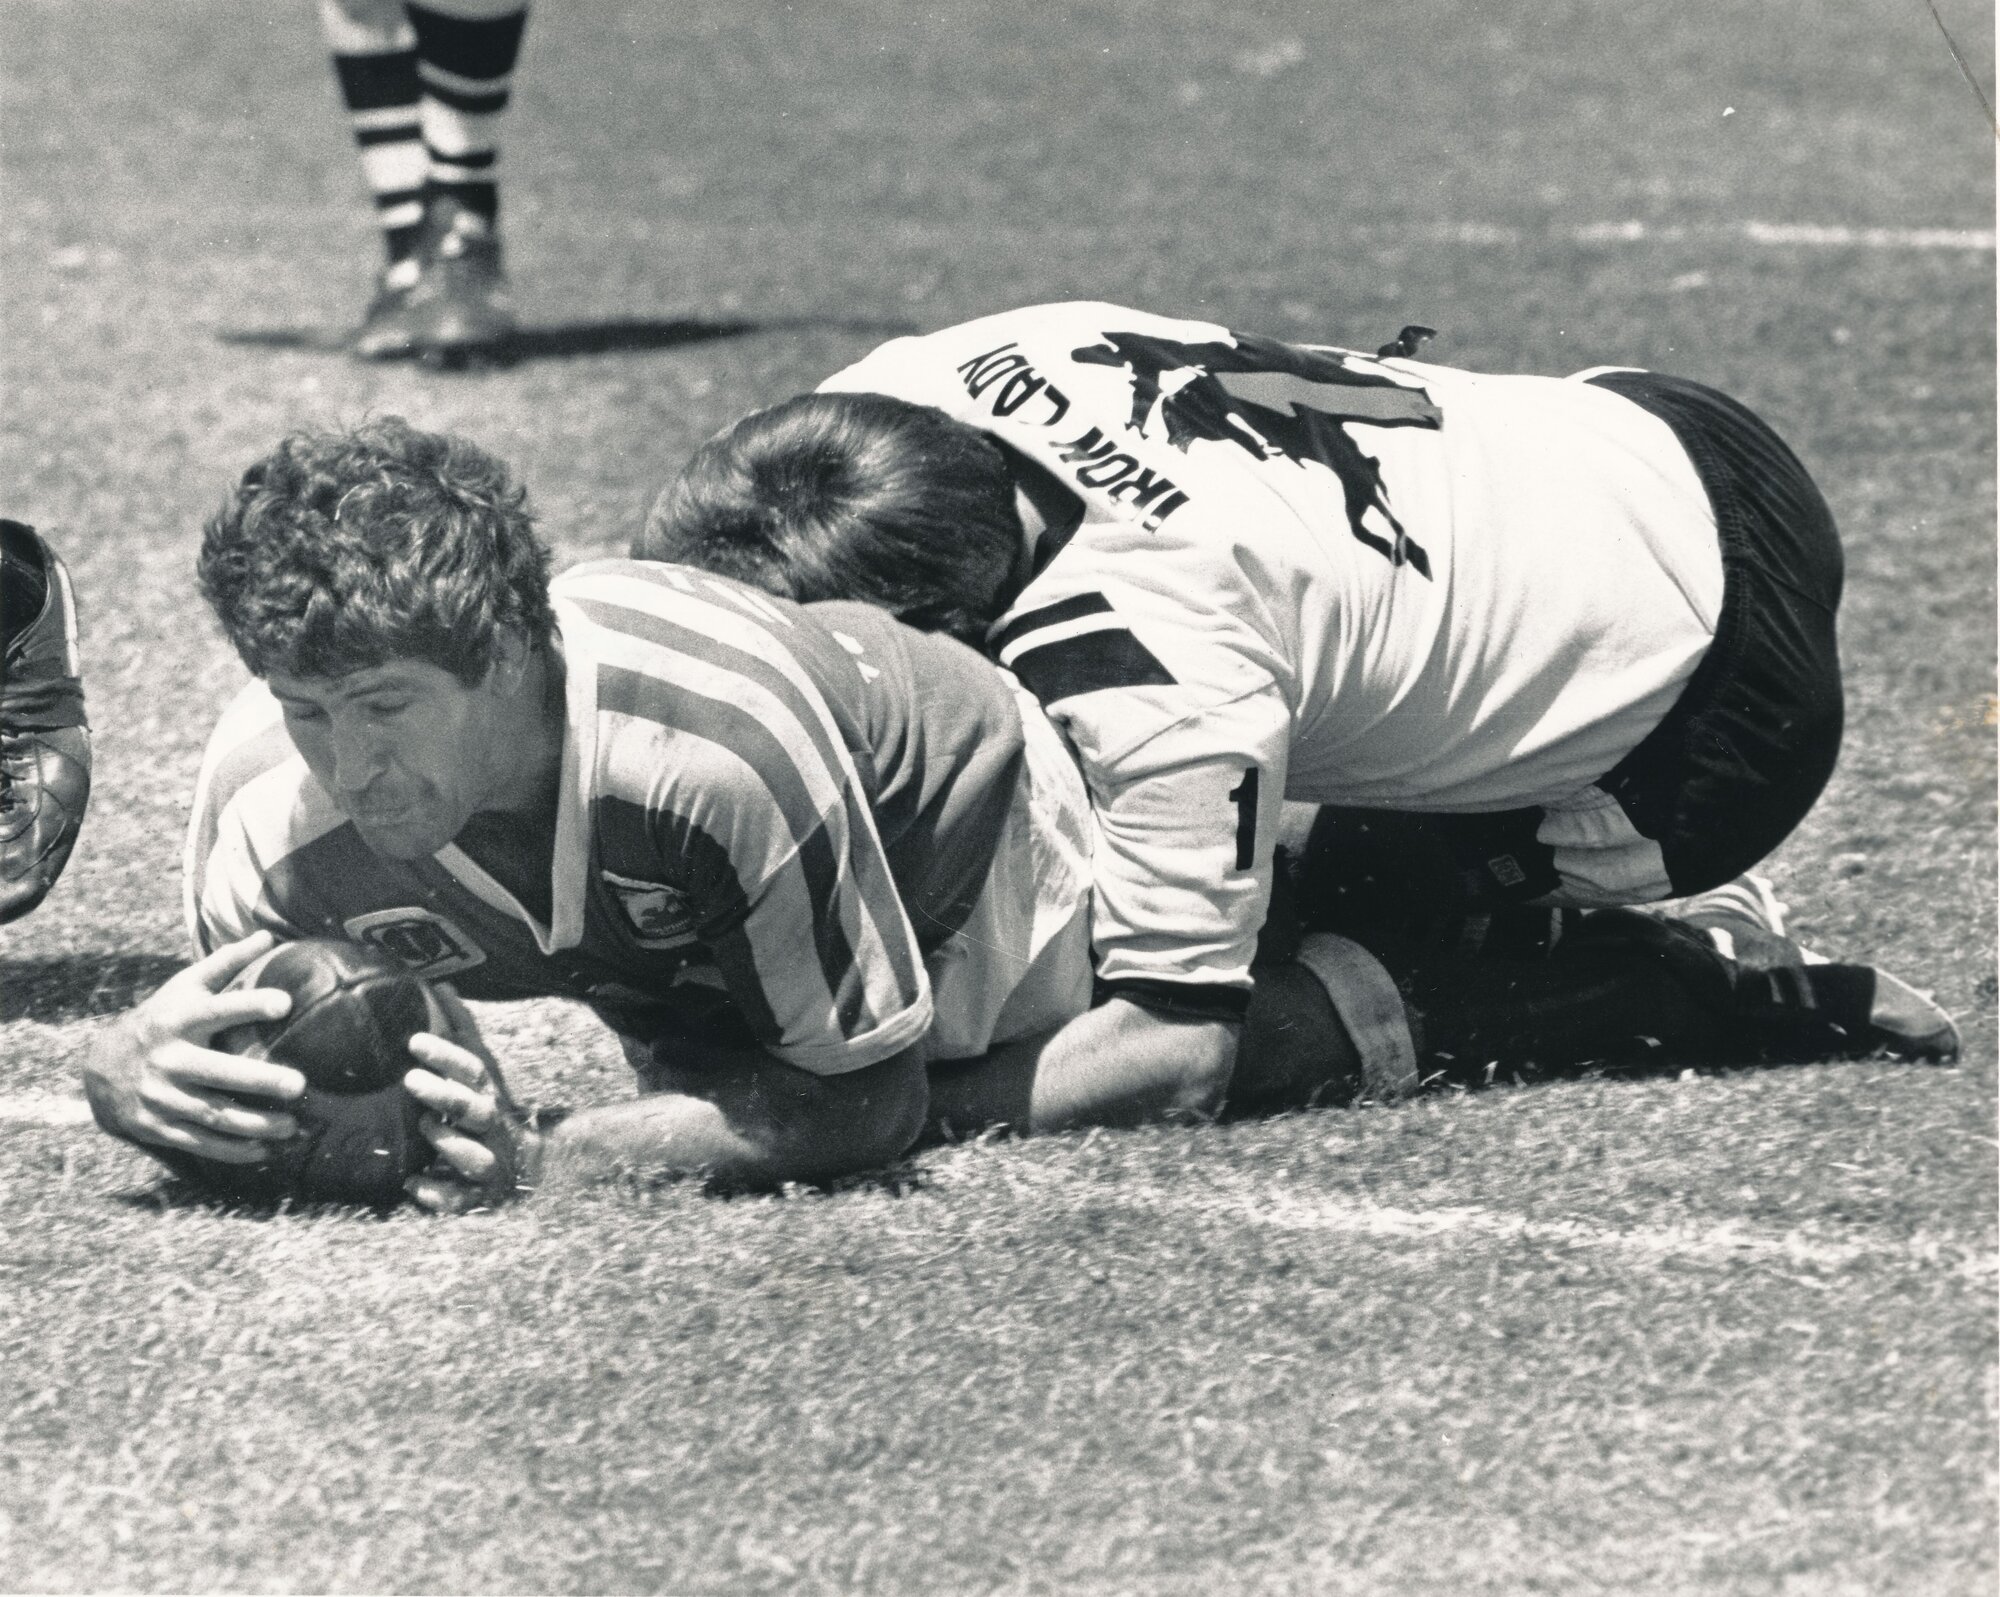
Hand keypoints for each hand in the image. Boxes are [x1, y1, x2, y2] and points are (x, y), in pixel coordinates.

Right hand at [82, 930, 304, 1163]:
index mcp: (178, 1020)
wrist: (102, 1067)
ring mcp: (162, 1096)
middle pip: (217, 1073)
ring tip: (294, 1126)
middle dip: (259, 1080)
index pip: (217, 1010)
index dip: (249, 1006)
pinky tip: (265, 1150)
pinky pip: (200, 1142)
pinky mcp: (158, 1126)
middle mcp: (169, 1059)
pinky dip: (233, 1149)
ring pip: (213, 1115)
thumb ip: (225, 963)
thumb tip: (268, 935)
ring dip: (256, 1124)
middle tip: (299, 1084)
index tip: (285, 1002)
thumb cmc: (161, 1018)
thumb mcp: (183, 987)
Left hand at [403, 986, 542, 1212]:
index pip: (472, 1069)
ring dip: (449, 1143)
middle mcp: (492, 1128)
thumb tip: (442, 986)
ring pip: (475, 1156)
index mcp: (489, 1095)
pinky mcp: (482, 1196)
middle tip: (409, 1079)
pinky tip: (413, 1185)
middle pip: (475, 1109)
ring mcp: (490, 1162)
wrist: (531, 1165)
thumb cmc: (492, 1109)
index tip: (414, 1041)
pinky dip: (440, 1195)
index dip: (446, 1055)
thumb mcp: (482, 1070)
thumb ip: (462, 1032)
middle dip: (445, 1094)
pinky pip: (463, 1200)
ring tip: (423, 1128)